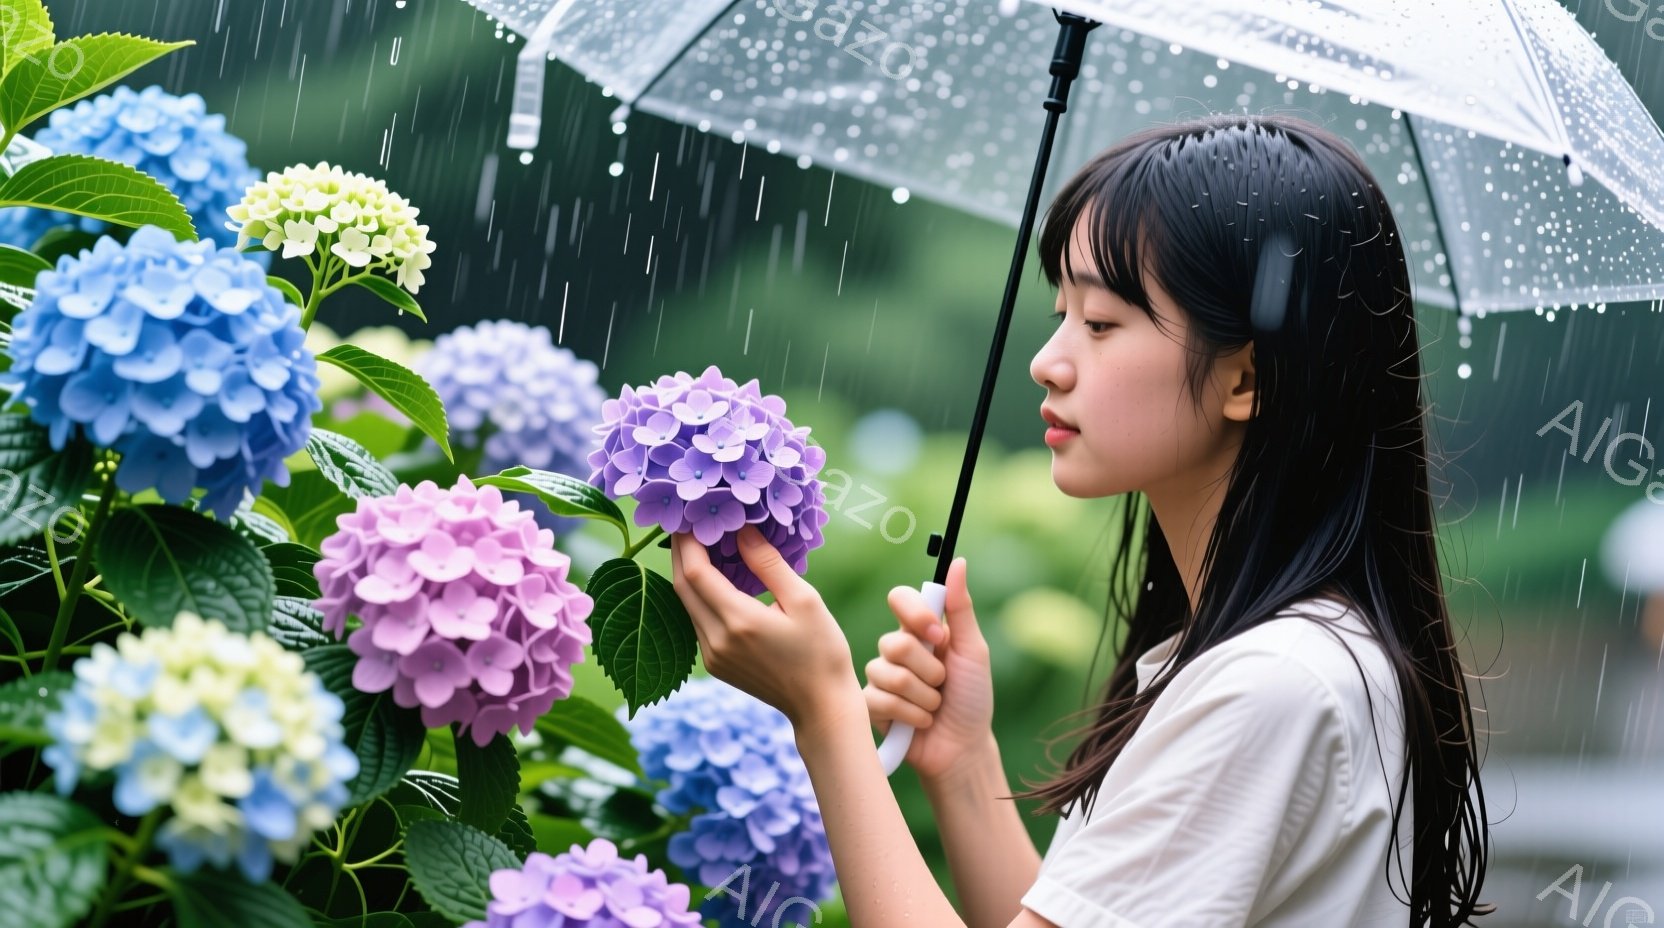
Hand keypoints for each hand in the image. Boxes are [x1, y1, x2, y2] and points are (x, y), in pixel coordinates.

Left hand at [669, 525, 859, 728]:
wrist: (821, 706)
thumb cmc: (822, 651)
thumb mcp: (804, 600)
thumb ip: (768, 563)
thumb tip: (741, 529)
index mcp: (738, 621)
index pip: (695, 572)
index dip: (687, 541)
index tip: (690, 515)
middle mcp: (717, 640)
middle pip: (682, 586)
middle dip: (680, 551)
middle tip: (688, 521)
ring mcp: (712, 656)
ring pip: (685, 604)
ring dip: (688, 572)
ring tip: (700, 542)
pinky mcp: (715, 665)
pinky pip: (696, 620)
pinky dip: (698, 594)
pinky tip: (713, 577)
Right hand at [864, 557, 993, 783]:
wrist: (963, 748)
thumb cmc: (972, 698)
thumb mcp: (973, 651)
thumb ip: (962, 608)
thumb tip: (958, 562)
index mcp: (919, 631)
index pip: (900, 599)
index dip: (915, 614)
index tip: (937, 635)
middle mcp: (896, 650)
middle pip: (895, 642)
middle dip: (929, 671)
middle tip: (943, 684)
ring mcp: (880, 677)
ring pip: (889, 674)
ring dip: (923, 697)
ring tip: (934, 707)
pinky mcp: (870, 706)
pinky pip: (880, 700)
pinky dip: (911, 715)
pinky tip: (920, 723)